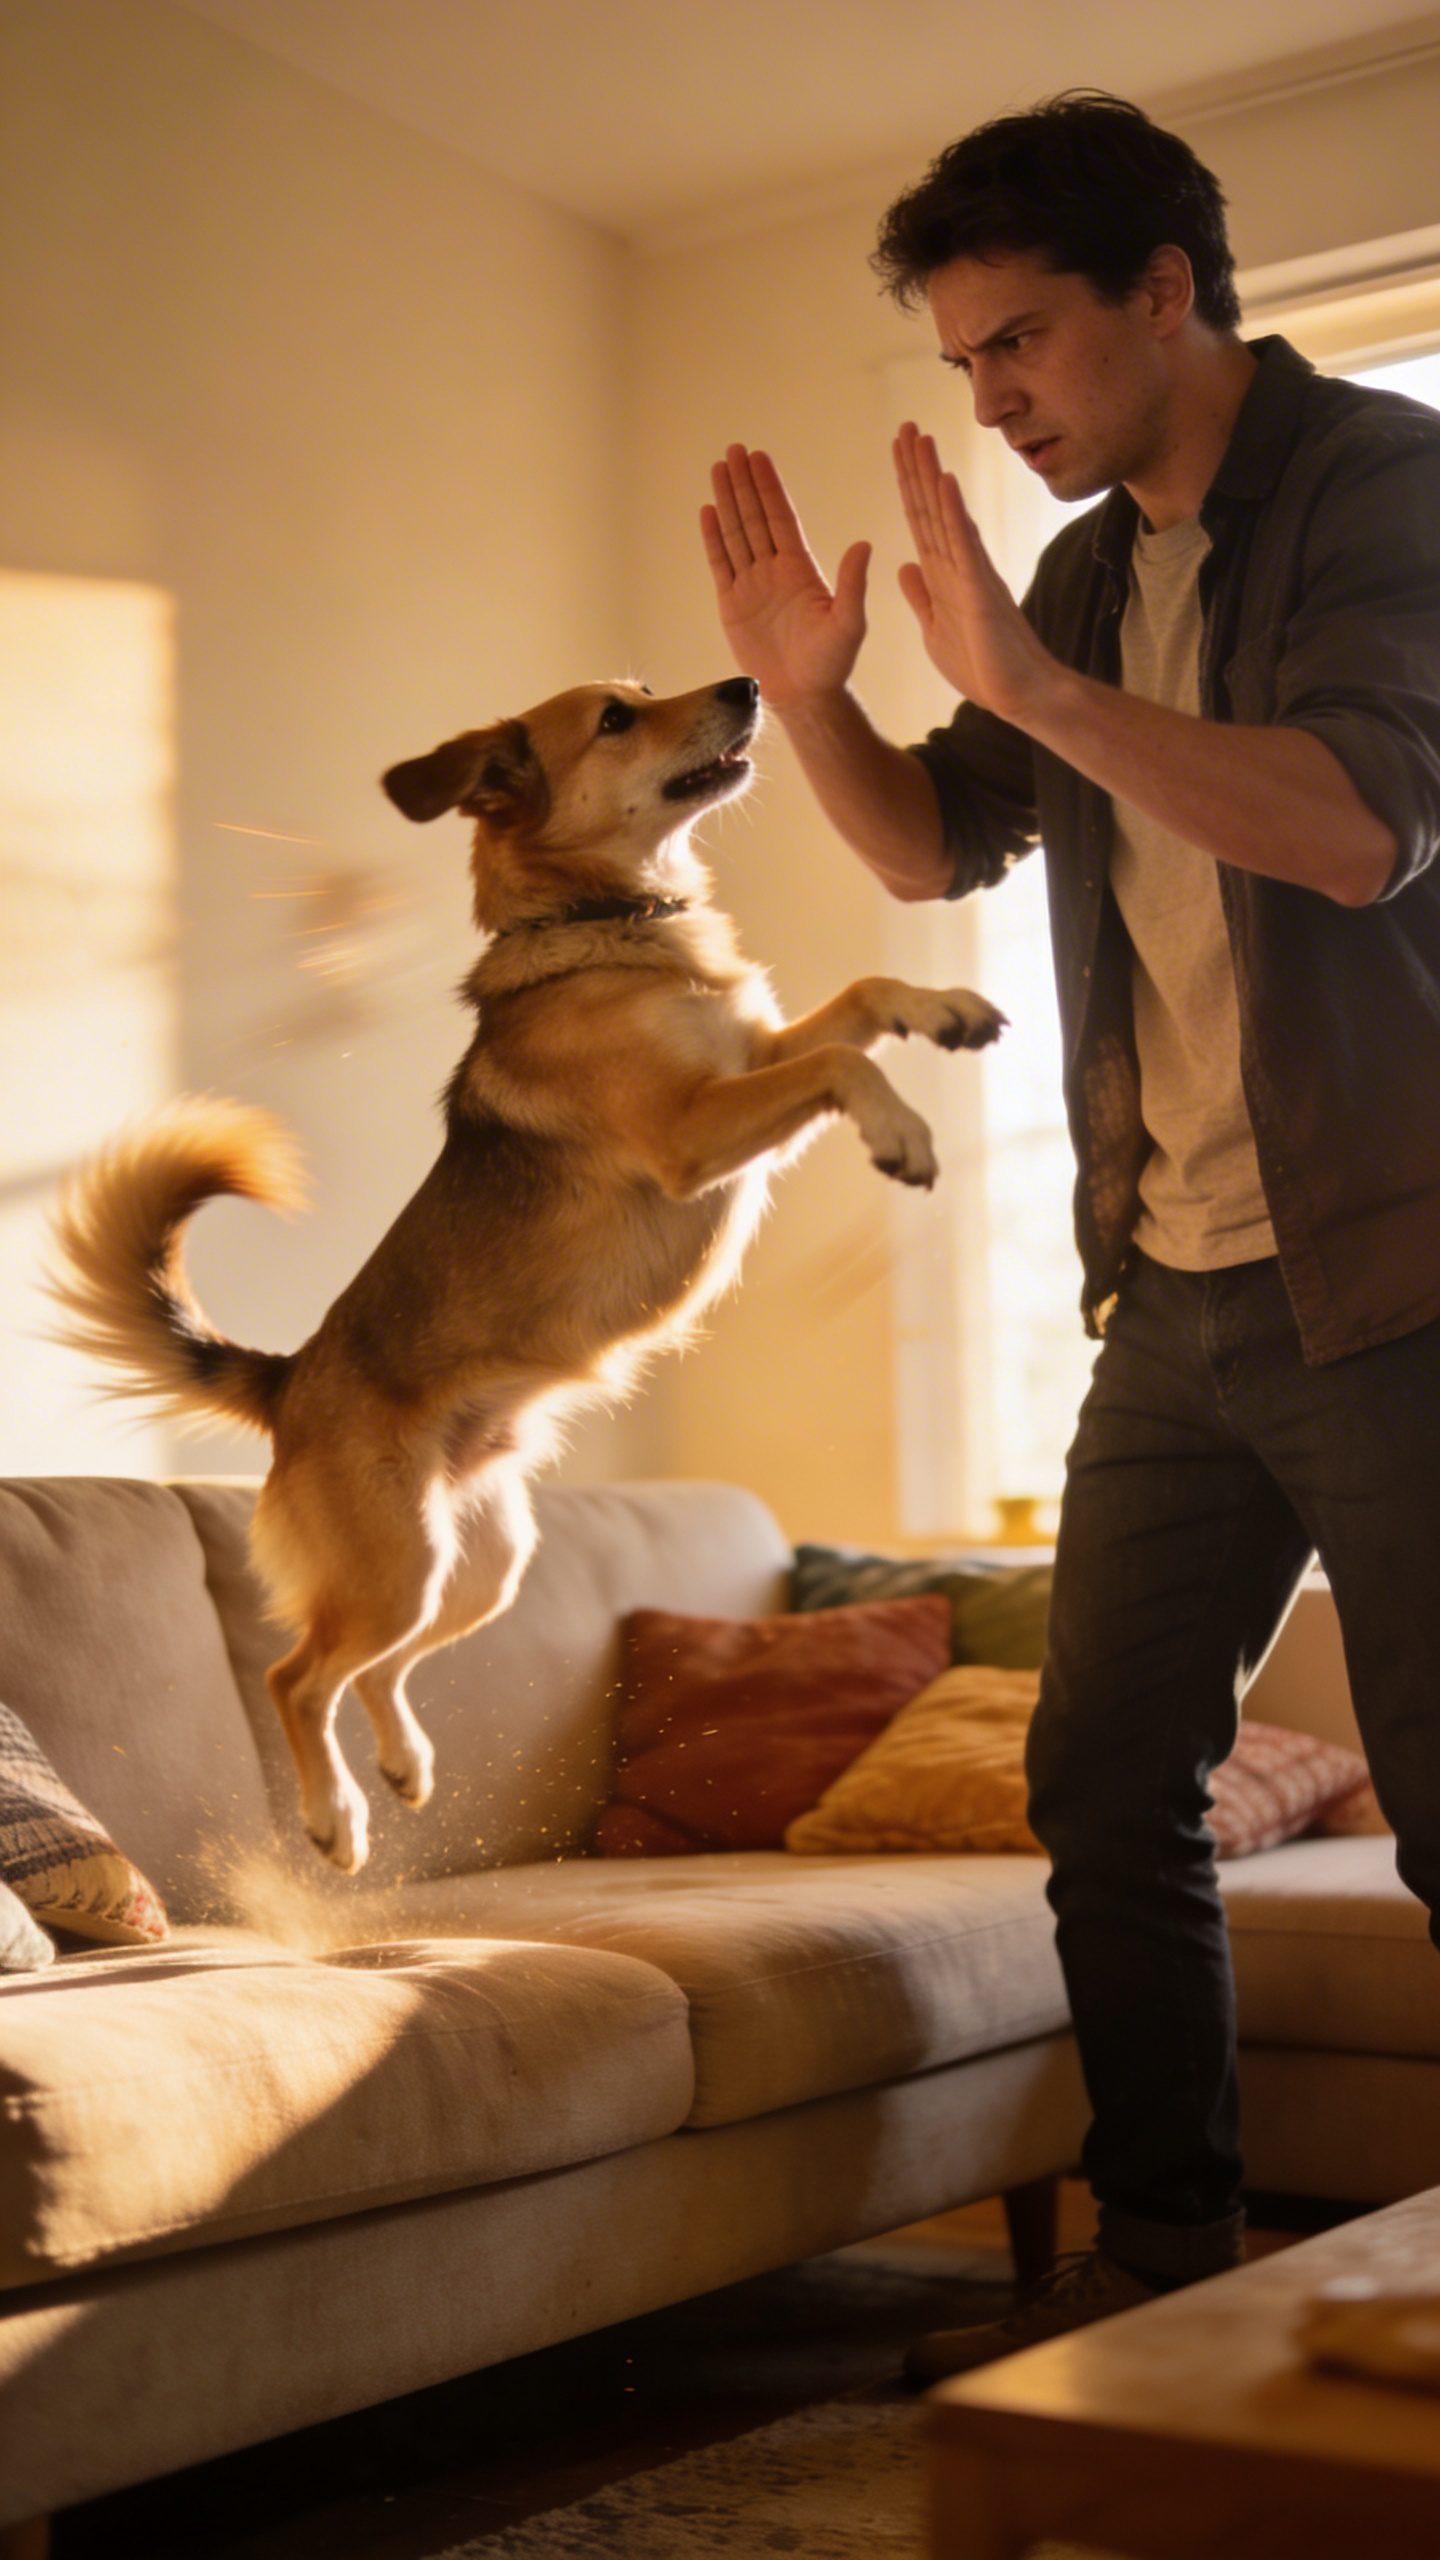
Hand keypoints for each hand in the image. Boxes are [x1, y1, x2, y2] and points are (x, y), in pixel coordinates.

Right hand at [701, 445, 870, 709]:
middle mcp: (774, 570)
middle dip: (744, 484)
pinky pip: (720, 564)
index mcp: (801, 568)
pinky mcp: (732, 605)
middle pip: (755, 518)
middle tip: (734, 450)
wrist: (804, 694)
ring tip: (718, 469)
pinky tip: (707, 512)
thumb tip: (863, 545)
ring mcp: (751, 585)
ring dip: (727, 501)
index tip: (759, 458)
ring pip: (736, 534)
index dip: (769, 488)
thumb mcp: (850, 622)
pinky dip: (713, 539)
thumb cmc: (832, 662)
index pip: (781, 518)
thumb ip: (853, 584)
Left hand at [893, 422, 1054, 724]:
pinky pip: (964, 543)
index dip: (908, 485)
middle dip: (916, 468)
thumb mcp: (934, 629)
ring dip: (932, 476)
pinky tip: (945, 481)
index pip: (921, 520)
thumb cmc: (983, 666)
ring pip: (946, 515)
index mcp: (944, 574)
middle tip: (905, 426)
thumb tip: (905, 565)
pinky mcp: (981, 589)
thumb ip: (921, 596)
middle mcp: (959, 564)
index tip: (898, 451)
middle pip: (931, 507)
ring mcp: (971, 572)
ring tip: (921, 438)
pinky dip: (953, 512)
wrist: (1018, 695)